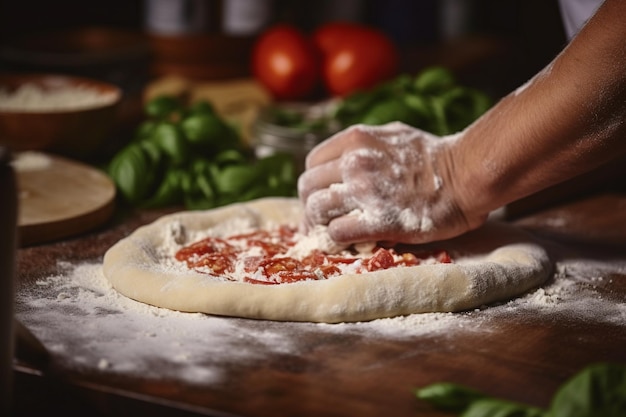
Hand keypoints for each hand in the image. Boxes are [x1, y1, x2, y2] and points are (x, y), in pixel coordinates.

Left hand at [298, 122, 485, 244]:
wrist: (467, 175)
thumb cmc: (435, 157)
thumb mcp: (393, 136)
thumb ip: (365, 146)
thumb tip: (345, 158)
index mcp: (356, 140)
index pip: (312, 162)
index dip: (315, 182)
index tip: (323, 195)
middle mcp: (354, 162)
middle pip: (307, 187)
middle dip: (311, 206)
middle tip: (320, 220)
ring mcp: (364, 192)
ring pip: (316, 210)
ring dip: (320, 225)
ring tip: (332, 233)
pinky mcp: (378, 221)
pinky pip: (337, 233)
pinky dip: (337, 239)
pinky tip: (349, 240)